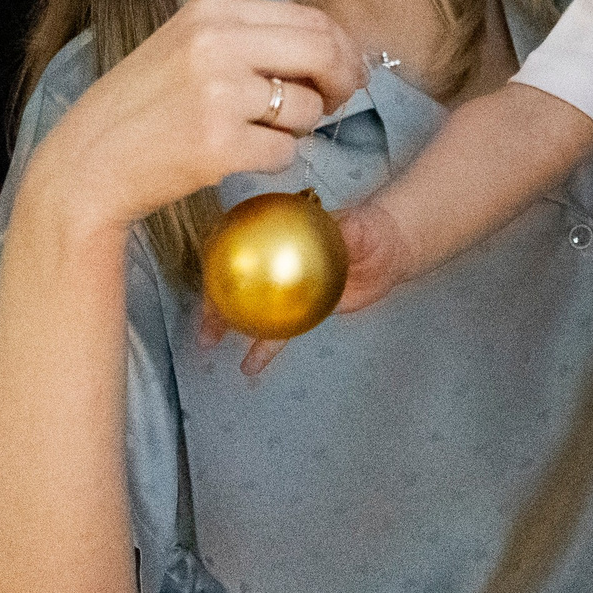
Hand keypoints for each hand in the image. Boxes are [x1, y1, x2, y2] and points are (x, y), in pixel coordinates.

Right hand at [25, 0, 368, 242]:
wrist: (87, 163)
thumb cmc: (142, 108)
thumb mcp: (188, 47)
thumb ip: (250, 40)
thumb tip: (331, 50)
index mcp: (211, 11)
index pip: (309, 17)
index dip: (340, 47)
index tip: (345, 70)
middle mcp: (216, 43)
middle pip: (322, 51)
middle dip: (343, 79)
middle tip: (337, 102)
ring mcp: (218, 94)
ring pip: (305, 108)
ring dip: (296, 128)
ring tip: (254, 134)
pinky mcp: (219, 144)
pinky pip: (284, 152)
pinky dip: (273, 160)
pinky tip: (237, 157)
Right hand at [200, 199, 416, 380]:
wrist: (388, 252)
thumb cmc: (372, 230)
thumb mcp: (362, 227)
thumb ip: (349, 229)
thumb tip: (341, 226)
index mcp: (283, 234)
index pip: (244, 244)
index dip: (221, 259)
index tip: (207, 277)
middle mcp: (277, 259)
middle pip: (239, 279)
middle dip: (215, 300)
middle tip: (203, 324)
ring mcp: (285, 285)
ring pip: (252, 307)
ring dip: (229, 325)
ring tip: (208, 345)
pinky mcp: (299, 309)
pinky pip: (279, 329)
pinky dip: (265, 347)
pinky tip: (250, 366)